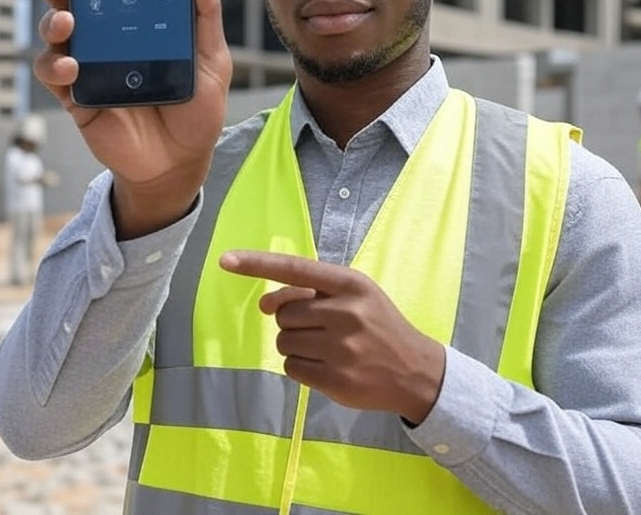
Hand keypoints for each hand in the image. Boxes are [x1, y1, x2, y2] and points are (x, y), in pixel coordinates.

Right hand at [32, 0, 232, 236]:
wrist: (182, 163)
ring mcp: (88, 66)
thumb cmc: (198, 108)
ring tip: (67, 23)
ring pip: (55, 33)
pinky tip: (70, 65)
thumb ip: (204, 12)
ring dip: (53, 22)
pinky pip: (53, 74)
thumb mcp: (211, 58)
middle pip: (71, 0)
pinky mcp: (76, 97)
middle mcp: (107, 39)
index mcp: (136, 23)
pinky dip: (54, 65)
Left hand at [220, 251, 444, 424]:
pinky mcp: (337, 380)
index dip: (257, 264)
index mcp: (350, 284)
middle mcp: (346, 313)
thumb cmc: (377, 324)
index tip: (225, 260)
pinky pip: (292, 368)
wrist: (414, 369)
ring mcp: (342, 349)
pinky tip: (327, 366)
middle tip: (320, 328)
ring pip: (284, 341)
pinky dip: (301, 366)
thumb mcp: (354, 296)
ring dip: (295, 344)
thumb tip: (264, 304)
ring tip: (326, 347)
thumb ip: (310, 293)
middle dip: (292, 321)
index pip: (294, 269)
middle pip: (284, 313)